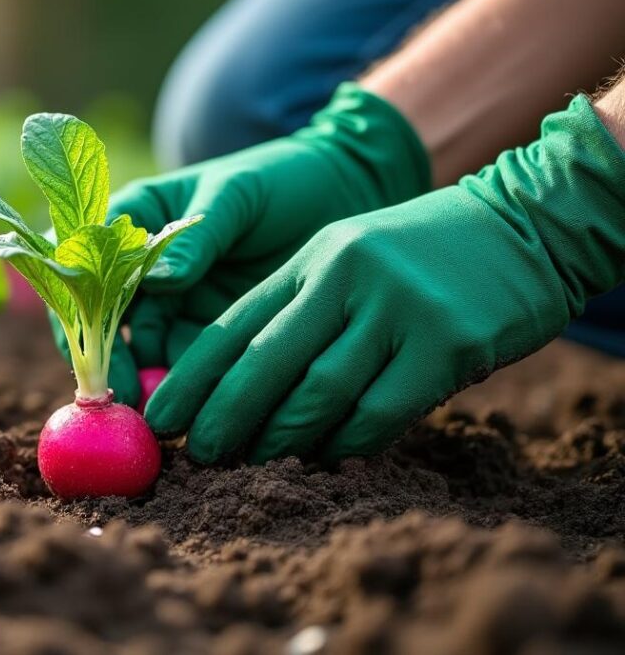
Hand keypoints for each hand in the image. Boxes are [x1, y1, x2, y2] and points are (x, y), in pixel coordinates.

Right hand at [50, 83, 429, 404]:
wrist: (342, 195)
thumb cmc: (281, 180)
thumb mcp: (236, 196)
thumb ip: (197, 235)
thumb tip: (159, 277)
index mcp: (132, 218)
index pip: (82, 268)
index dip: (81, 314)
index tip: (100, 352)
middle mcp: (140, 265)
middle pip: (104, 321)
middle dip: (112, 364)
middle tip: (130, 403)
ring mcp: (172, 301)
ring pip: (142, 351)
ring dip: (147, 384)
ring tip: (163, 418)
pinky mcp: (206, 330)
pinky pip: (185, 366)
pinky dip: (186, 390)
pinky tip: (198, 412)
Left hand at [147, 95, 624, 463]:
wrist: (524, 221)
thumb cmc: (422, 255)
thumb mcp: (348, 259)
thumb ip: (299, 314)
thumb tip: (239, 395)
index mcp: (313, 259)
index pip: (235, 325)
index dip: (192, 378)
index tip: (159, 419)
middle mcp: (346, 278)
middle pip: (264, 363)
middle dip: (224, 416)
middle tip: (200, 456)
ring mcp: (397, 308)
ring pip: (318, 392)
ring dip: (280, 438)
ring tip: (254, 463)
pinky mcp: (446, 342)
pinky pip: (380, 411)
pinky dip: (347, 442)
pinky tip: (327, 456)